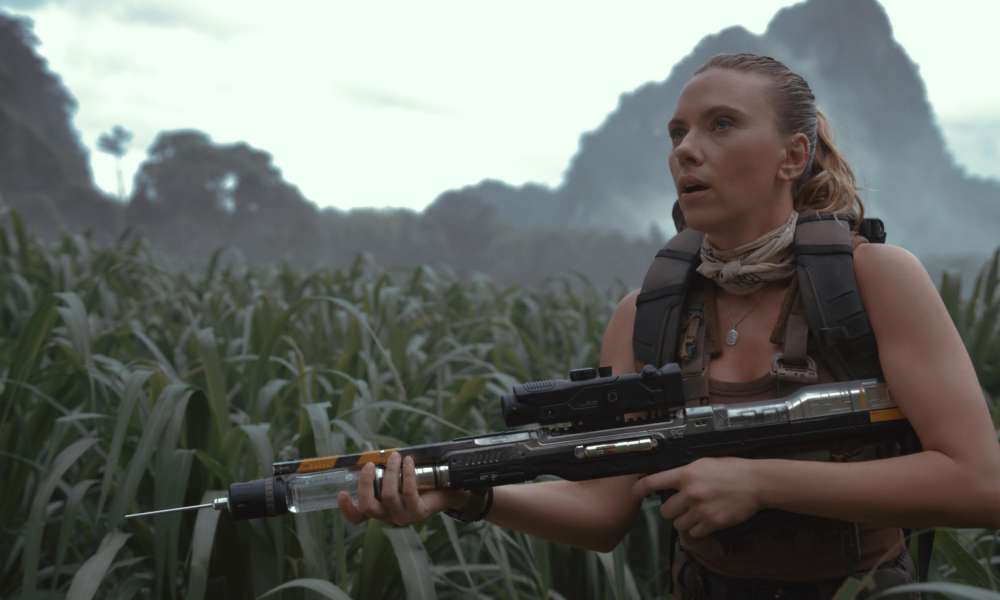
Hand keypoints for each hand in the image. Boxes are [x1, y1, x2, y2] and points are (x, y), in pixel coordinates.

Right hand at [337, 452, 468, 526]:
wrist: (447, 491)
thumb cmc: (418, 482)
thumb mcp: (397, 477)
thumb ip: (383, 471)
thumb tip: (371, 454)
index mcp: (379, 509)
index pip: (358, 517)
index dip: (347, 508)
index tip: (341, 493)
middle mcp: (388, 516)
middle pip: (368, 507)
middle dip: (366, 483)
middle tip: (369, 465)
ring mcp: (403, 517)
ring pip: (388, 496)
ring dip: (389, 473)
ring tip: (395, 457)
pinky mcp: (418, 513)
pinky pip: (409, 492)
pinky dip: (406, 474)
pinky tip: (408, 462)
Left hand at [631, 457, 761, 538]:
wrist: (755, 483)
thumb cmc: (731, 470)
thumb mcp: (703, 464)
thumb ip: (685, 474)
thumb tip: (669, 481)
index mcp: (686, 474)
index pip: (654, 482)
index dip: (640, 489)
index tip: (635, 493)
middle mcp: (690, 492)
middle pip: (665, 511)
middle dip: (671, 511)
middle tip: (681, 507)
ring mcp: (700, 509)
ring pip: (678, 525)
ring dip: (684, 522)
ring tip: (695, 515)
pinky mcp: (712, 523)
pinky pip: (694, 533)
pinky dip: (697, 530)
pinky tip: (704, 522)